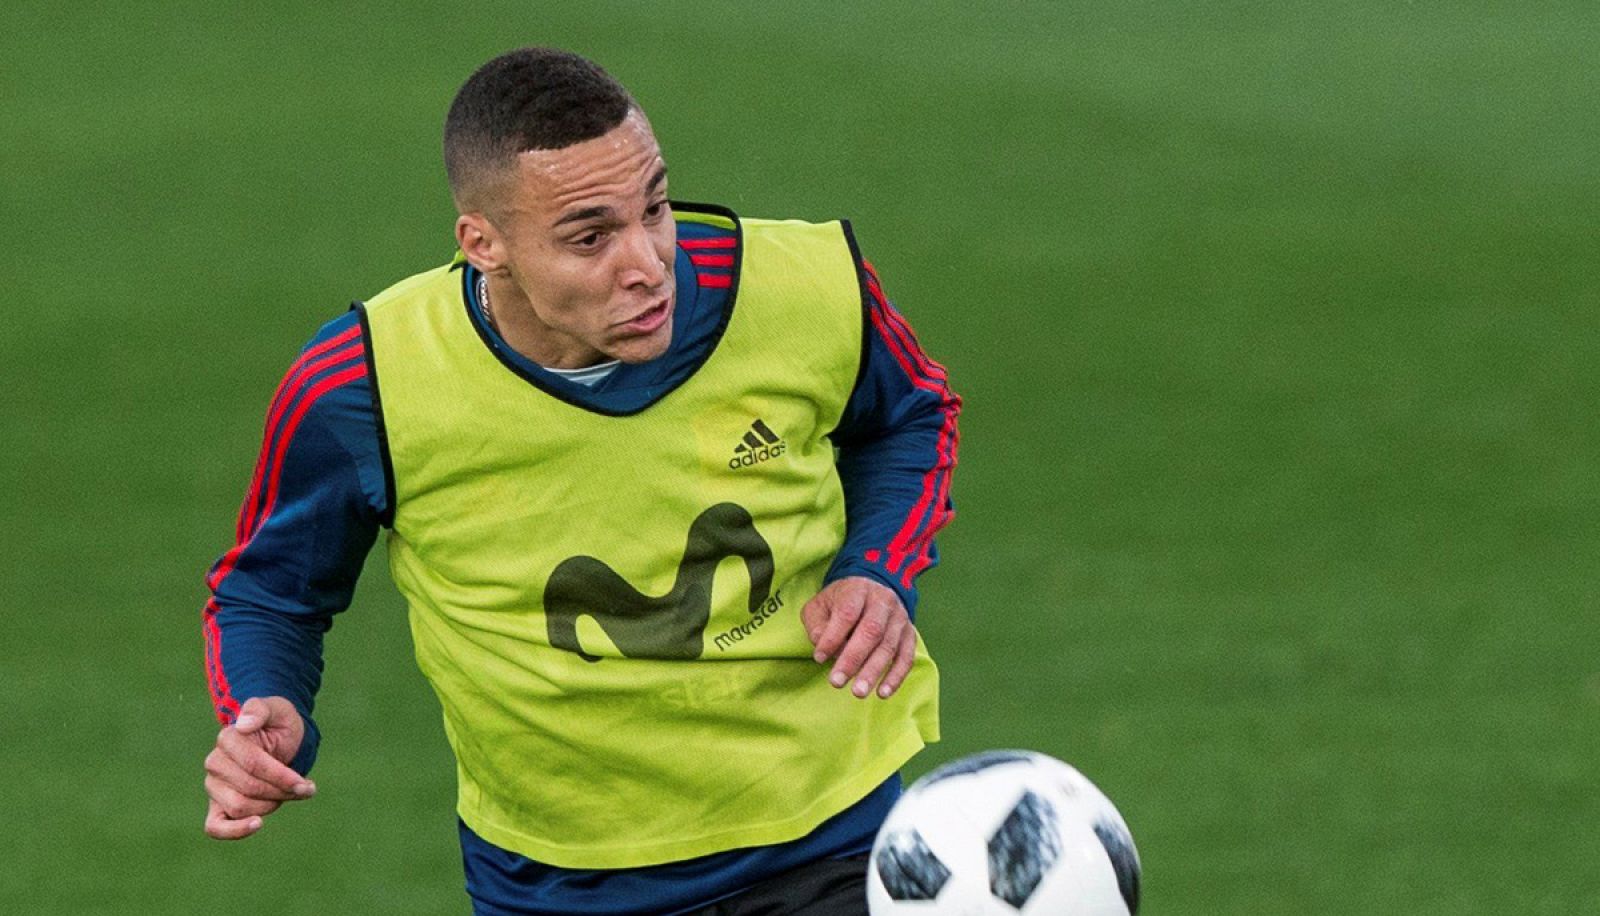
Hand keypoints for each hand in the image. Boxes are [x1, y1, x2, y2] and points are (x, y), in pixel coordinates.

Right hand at [203, 696, 315, 839]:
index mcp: (227, 739)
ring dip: (271, 806)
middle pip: (250, 789)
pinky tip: (258, 825)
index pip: (254, 765)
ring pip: (240, 807)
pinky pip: (215, 826)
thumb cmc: (279, 724)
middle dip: (282, 792)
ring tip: (288, 794)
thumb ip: (260, 710)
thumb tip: (243, 725)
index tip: (307, 784)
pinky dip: (234, 831)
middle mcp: (215, 763)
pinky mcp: (217, 805)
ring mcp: (213, 786)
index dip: (283, 777)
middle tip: (305, 788)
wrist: (278, 739)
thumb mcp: (277, 709)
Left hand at [802, 577, 918, 699]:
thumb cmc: (840, 602)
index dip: (833, 637)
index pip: (847, 613)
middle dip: (853, 659)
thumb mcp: (820, 605)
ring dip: (873, 672)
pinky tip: (882, 693)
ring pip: (889, 646)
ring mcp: (899, 618)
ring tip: (858, 693)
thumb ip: (817, 625)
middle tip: (836, 682)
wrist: (872, 588)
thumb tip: (822, 648)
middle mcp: (883, 601)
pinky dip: (896, 677)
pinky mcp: (909, 634)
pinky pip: (906, 657)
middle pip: (871, 630)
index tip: (819, 658)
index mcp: (858, 590)